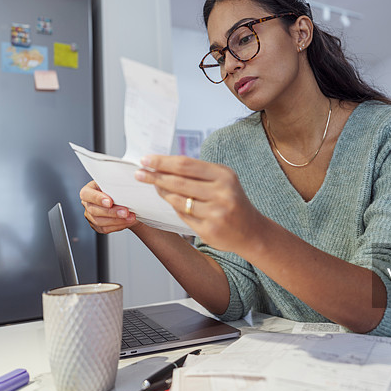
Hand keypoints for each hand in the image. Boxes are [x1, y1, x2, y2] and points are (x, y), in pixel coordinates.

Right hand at [79, 180, 137, 233]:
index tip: (110, 202)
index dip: (97, 198)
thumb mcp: (117, 183)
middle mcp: (87, 203)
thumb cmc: (119, 189)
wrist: (126, 201)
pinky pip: (105, 229)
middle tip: (125, 212)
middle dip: (112, 212)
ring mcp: (90, 216)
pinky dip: (118, 226)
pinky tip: (127, 222)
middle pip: (94, 210)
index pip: (86, 194)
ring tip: (130, 217)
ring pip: (99, 222)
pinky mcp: (97, 226)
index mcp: (89, 190)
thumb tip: (127, 183)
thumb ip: (118, 183)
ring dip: (117, 220)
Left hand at [134, 155, 263, 252]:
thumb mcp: (223, 180)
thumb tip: (164, 165)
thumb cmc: (232, 201)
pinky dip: (174, 207)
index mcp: (224, 175)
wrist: (251, 231)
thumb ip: (198, 172)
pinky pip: (182, 216)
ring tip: (155, 186)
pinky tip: (171, 202)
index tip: (146, 160)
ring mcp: (215, 213)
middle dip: (155, 176)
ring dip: (162, 192)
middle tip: (139, 173)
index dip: (162, 162)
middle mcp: (221, 193)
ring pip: (177, 200)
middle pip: (178, 181)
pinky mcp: (208, 230)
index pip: (186, 165)